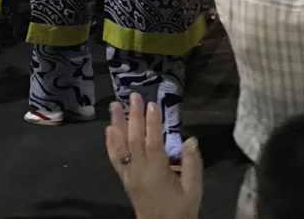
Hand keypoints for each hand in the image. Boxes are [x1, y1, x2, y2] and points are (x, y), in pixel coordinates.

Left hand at [107, 93, 201, 218]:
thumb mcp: (194, 190)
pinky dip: (110, 143)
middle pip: (134, 139)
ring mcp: (129, 175)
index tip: (152, 104)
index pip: (153, 143)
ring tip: (115, 105)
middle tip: (134, 96)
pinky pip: (114, 159)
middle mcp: (139, 172)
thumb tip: (190, 140)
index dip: (152, 123)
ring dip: (117, 124)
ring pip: (120, 146)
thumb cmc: (181, 209)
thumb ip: (192, 164)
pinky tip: (109, 129)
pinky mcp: (124, 179)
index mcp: (157, 173)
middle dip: (134, 116)